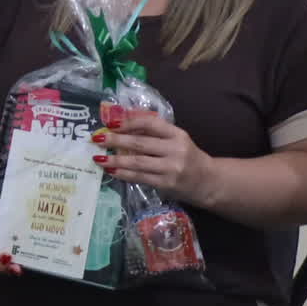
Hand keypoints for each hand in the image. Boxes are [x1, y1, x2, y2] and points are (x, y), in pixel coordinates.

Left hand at [95, 110, 214, 202]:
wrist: (208, 181)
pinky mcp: (166, 184)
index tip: (111, 123)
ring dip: (115, 159)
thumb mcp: (176, 139)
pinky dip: (123, 173)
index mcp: (177, 134)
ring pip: (138, 162)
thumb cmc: (187, 157)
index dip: (129, 122)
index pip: (150, 123)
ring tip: (98, 158)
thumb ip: (154, 132)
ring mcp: (171, 168)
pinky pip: (140, 177)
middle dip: (116, 140)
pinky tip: (111, 170)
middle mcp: (175, 149)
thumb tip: (123, 121)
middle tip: (97, 139)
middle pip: (140, 143)